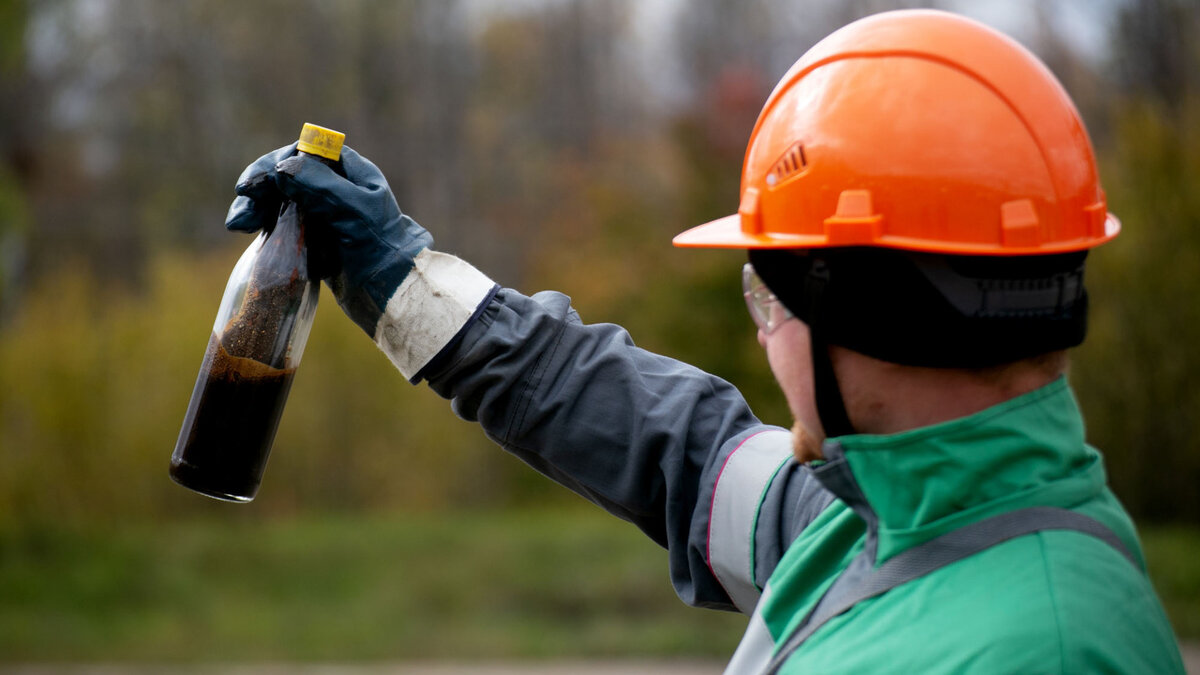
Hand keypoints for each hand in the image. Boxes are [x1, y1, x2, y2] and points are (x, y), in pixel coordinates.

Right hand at [225, 145, 433, 335]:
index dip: (276, 163)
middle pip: (287, 174)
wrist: (393, 291)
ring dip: (256, 206)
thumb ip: (320, 186)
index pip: (304, 153)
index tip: (254, 184)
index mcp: (349, 172)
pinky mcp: (314, 238)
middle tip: (241, 213)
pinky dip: (265, 225)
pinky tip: (251, 234)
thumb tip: (283, 167)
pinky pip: (283, 223)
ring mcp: (323, 213)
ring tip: (238, 224)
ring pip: (280, 198)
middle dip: (260, 188)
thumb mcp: (353, 210)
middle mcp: (335, 187)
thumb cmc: (381, 247)